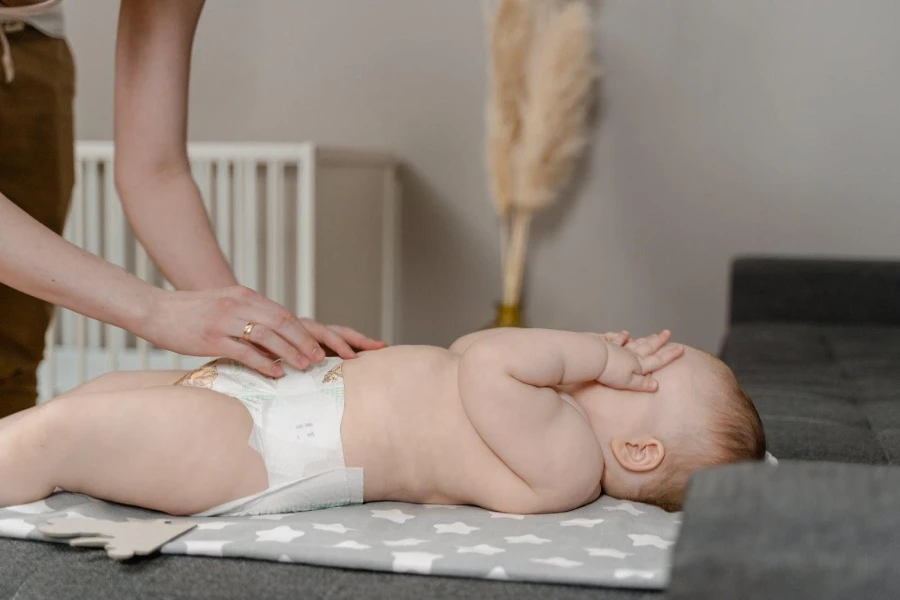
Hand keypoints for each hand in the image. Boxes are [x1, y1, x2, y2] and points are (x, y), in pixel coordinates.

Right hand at [139, 286, 386, 376]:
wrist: (154, 310)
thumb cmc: (191, 312)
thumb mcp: (225, 306)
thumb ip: (248, 315)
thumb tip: (273, 335)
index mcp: (245, 297)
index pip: (284, 313)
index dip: (307, 330)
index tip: (325, 345)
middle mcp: (239, 305)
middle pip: (283, 321)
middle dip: (306, 341)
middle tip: (323, 359)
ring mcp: (225, 320)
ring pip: (268, 335)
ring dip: (290, 351)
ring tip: (306, 367)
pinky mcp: (211, 337)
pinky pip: (243, 350)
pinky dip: (263, 362)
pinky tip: (276, 374)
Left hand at [596, 329, 683, 391]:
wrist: (594, 358)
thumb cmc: (610, 373)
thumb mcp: (628, 382)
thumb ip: (642, 383)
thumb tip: (656, 385)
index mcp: (638, 365)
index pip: (657, 360)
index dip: (670, 355)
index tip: (681, 347)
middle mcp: (631, 354)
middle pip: (648, 347)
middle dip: (659, 341)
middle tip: (668, 333)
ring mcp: (620, 348)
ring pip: (635, 343)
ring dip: (644, 339)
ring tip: (652, 334)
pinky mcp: (607, 345)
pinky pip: (616, 340)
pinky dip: (621, 337)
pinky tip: (625, 334)